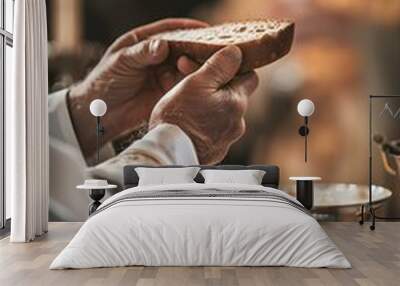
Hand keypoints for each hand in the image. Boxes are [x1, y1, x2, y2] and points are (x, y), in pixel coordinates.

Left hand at [68, 18, 206, 157]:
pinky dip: (189, 84)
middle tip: (210, 52)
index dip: (187, 28)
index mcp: (144, 42)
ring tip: (196, 70)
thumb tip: (163, 45)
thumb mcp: (121, 62)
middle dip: (195, 49)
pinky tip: (193, 84)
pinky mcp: (166, 92)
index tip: (205, 28)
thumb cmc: (104, 81)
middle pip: (181, 48)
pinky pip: (182, 85)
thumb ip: (142, 53)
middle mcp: (156, 57)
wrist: (101, 113)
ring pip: (184, 67)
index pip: (169, 30)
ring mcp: (162, 74)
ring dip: (192, 68)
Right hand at [149, 46, 258, 163]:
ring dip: (211, 106)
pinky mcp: (216, 150)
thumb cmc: (179, 118)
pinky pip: (215, 131)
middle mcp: (237, 122)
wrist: (168, 154)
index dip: (234, 68)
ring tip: (188, 103)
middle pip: (235, 96)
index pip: (250, 76)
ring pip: (223, 114)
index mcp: (236, 102)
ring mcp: (227, 139)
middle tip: (194, 82)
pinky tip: (189, 122)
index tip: (216, 66)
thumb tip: (236, 52)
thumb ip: (219, 66)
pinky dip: (206, 124)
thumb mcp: (196, 83)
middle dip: (218, 87)